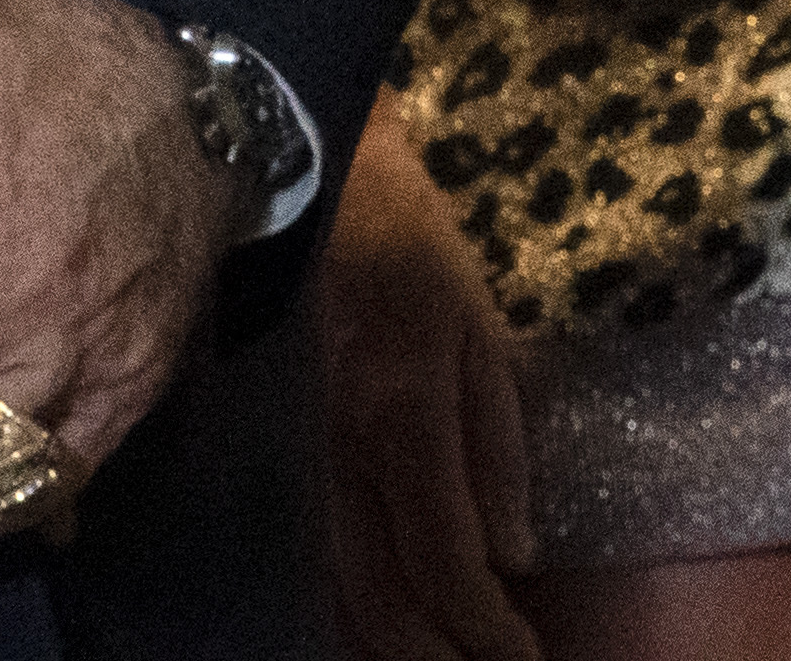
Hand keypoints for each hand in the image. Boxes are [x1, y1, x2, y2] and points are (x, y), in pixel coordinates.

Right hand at [318, 128, 540, 660]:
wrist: (301, 177)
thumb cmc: (411, 243)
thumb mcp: (480, 324)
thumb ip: (498, 443)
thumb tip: (516, 554)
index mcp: (404, 412)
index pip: (443, 556)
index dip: (483, 624)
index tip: (521, 656)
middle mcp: (338, 450)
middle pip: (380, 593)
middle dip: (435, 655)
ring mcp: (293, 453)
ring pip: (332, 586)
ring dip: (385, 643)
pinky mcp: (269, 447)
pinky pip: (303, 550)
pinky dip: (337, 604)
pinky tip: (366, 628)